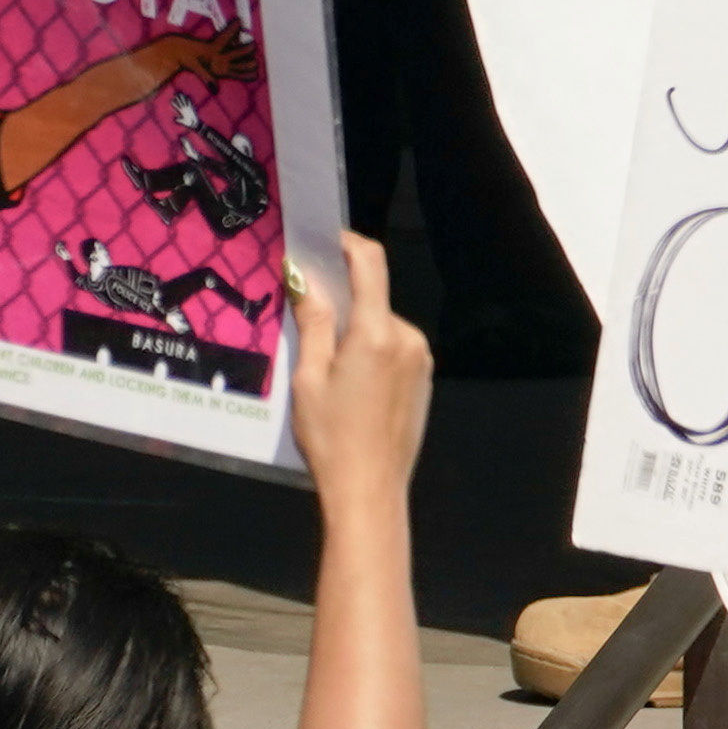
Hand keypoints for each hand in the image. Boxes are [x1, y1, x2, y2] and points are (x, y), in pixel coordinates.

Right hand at [285, 233, 430, 508]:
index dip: (348, 244)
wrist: (370, 487)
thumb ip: (314, 324)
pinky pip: (393, 349)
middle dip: (340, 303)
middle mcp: (407, 336)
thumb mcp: (308, 378)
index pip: (370, 264)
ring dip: (354, 333)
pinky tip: (348, 385)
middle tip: (303, 318)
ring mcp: (421, 357)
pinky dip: (369, 351)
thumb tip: (307, 279)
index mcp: (377, 332)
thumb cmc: (330, 435)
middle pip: (372, 300)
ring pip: (380, 326)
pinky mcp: (424, 377)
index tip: (324, 241)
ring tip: (322, 366)